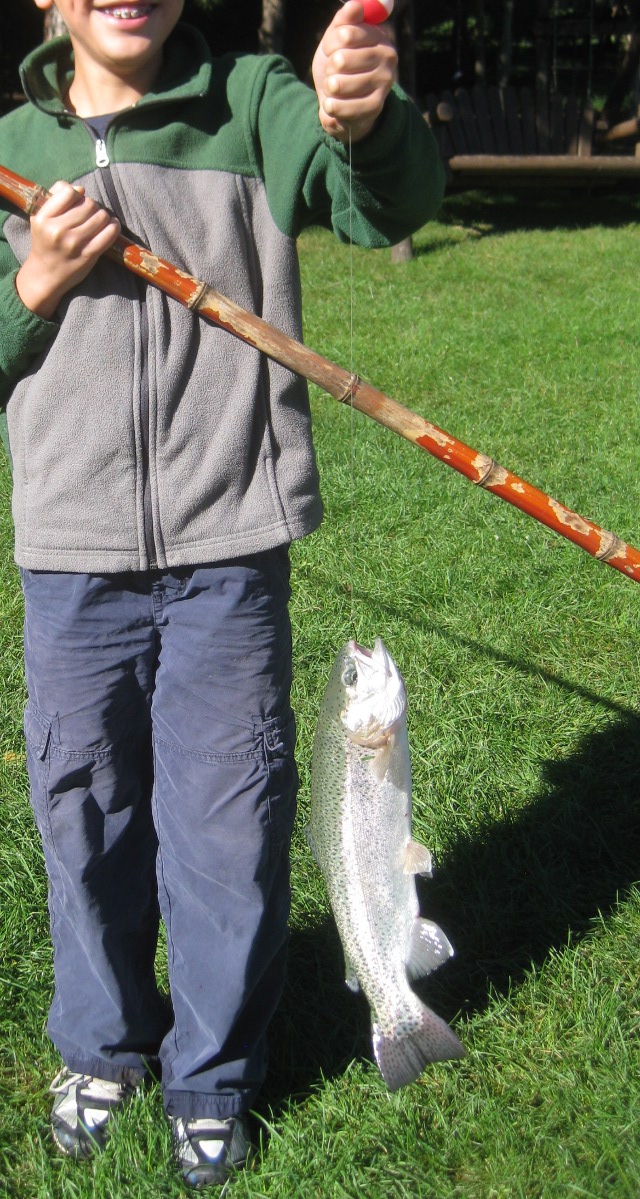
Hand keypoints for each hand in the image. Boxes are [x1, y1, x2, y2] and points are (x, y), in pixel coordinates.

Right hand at [16, 181, 120, 319]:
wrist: (45, 275)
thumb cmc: (45, 243)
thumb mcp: (40, 218)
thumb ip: (55, 198)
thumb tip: (81, 189)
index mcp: (44, 218)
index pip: (69, 192)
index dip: (77, 194)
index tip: (78, 202)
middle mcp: (58, 230)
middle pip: (88, 204)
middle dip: (92, 206)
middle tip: (90, 214)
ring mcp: (74, 243)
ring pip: (101, 216)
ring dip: (103, 216)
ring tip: (100, 221)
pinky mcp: (88, 255)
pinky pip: (109, 234)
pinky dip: (114, 227)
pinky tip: (112, 226)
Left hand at [312, 1, 396, 143]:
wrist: (342, 101)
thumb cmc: (340, 66)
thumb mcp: (337, 39)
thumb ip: (344, 20)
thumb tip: (355, 5)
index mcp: (379, 36)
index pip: (344, 34)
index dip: (330, 44)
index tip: (331, 50)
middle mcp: (388, 57)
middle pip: (340, 60)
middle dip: (329, 68)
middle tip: (333, 72)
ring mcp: (384, 83)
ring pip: (338, 84)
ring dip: (329, 87)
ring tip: (335, 88)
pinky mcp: (376, 107)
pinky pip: (342, 106)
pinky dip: (331, 106)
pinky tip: (333, 104)